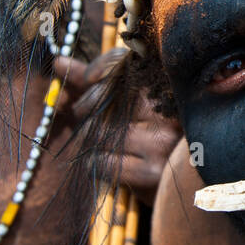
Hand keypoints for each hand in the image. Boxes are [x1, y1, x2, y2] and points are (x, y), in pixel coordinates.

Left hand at [53, 50, 182, 203]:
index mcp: (167, 85)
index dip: (95, 70)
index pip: (119, 65)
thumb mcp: (128, 101)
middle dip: (85, 109)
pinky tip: (109, 161)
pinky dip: (95, 163)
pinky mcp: (152, 172)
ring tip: (103, 142)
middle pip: (102, 100)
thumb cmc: (151, 134)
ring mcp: (161, 141)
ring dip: (89, 140)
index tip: (88, 80)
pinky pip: (101, 162)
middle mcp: (167, 109)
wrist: (187, 182)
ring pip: (98, 133)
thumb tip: (58, 62)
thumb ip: (93, 81)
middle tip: (90, 117)